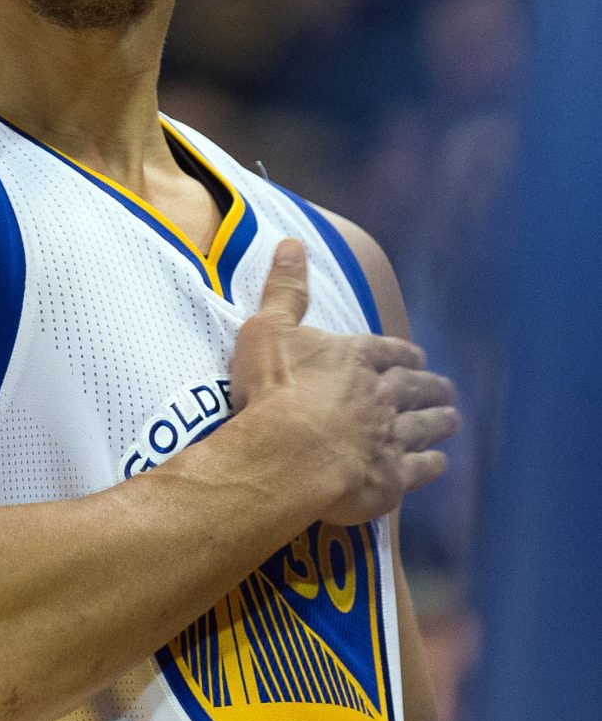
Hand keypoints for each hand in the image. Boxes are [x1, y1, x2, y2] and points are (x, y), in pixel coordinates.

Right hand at [231, 239, 459, 525]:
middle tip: (445, 388)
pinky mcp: (391, 477)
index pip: (387, 351)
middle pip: (413, 387)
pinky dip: (433, 464)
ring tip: (453, 419)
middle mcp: (382, 394)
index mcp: (356, 358)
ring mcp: (391, 436)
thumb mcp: (268, 328)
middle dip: (429, 385)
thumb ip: (285, 288)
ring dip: (440, 421)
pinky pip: (420, 469)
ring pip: (424, 426)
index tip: (416, 356)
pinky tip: (440, 462)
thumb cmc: (274, 389)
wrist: (287, 452)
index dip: (402, 353)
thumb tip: (292, 242)